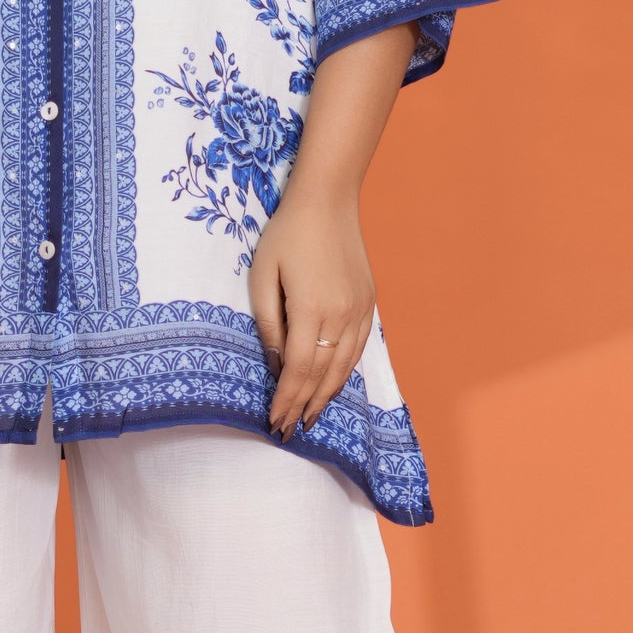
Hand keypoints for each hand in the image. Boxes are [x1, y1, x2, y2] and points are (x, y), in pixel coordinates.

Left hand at [248, 181, 376, 436]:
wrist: (328, 200)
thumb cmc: (286, 234)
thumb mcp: (263, 276)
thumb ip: (268, 324)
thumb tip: (276, 365)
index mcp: (311, 308)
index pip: (298, 369)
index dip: (286, 399)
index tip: (274, 422)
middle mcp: (341, 315)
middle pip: (321, 375)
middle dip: (303, 406)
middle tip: (288, 432)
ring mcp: (359, 310)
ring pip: (343, 367)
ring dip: (325, 397)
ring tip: (310, 419)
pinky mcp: (369, 304)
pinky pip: (357, 349)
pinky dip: (343, 374)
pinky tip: (331, 387)